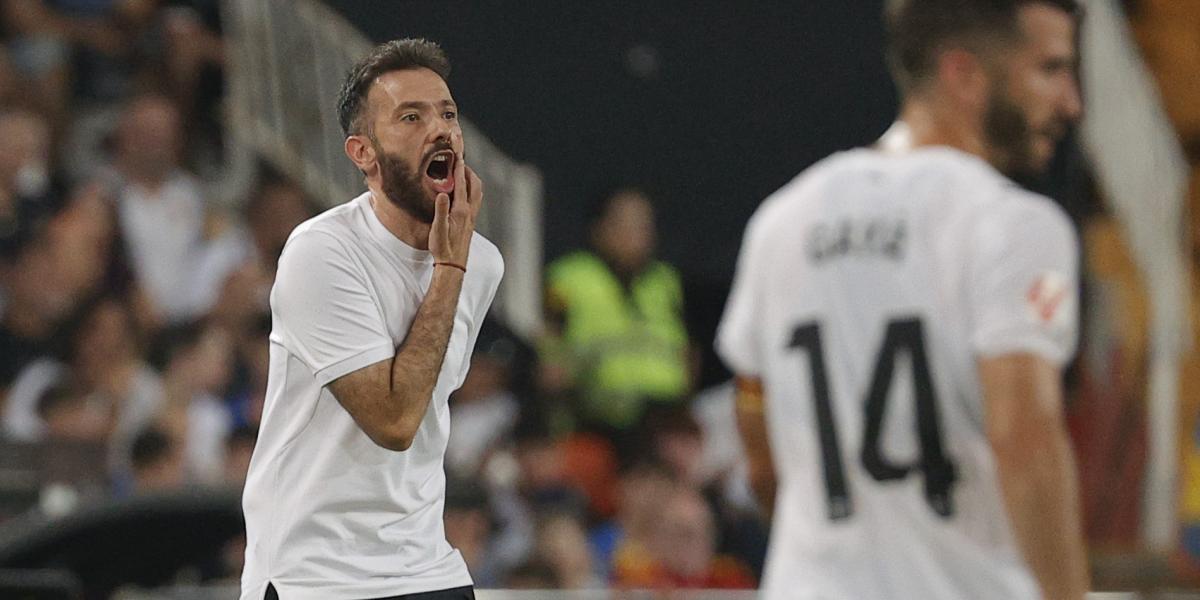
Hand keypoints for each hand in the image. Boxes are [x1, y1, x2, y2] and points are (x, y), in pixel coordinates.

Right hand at [428, 149, 482, 266]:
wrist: (453, 265)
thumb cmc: (443, 248)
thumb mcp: (438, 229)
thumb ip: (440, 211)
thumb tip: (442, 193)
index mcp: (461, 211)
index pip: (462, 185)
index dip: (459, 169)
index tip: (457, 156)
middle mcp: (469, 212)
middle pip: (475, 185)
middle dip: (469, 171)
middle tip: (460, 161)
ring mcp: (471, 218)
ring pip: (477, 193)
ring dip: (472, 180)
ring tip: (463, 173)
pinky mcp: (470, 223)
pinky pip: (475, 201)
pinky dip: (471, 190)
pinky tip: (463, 192)